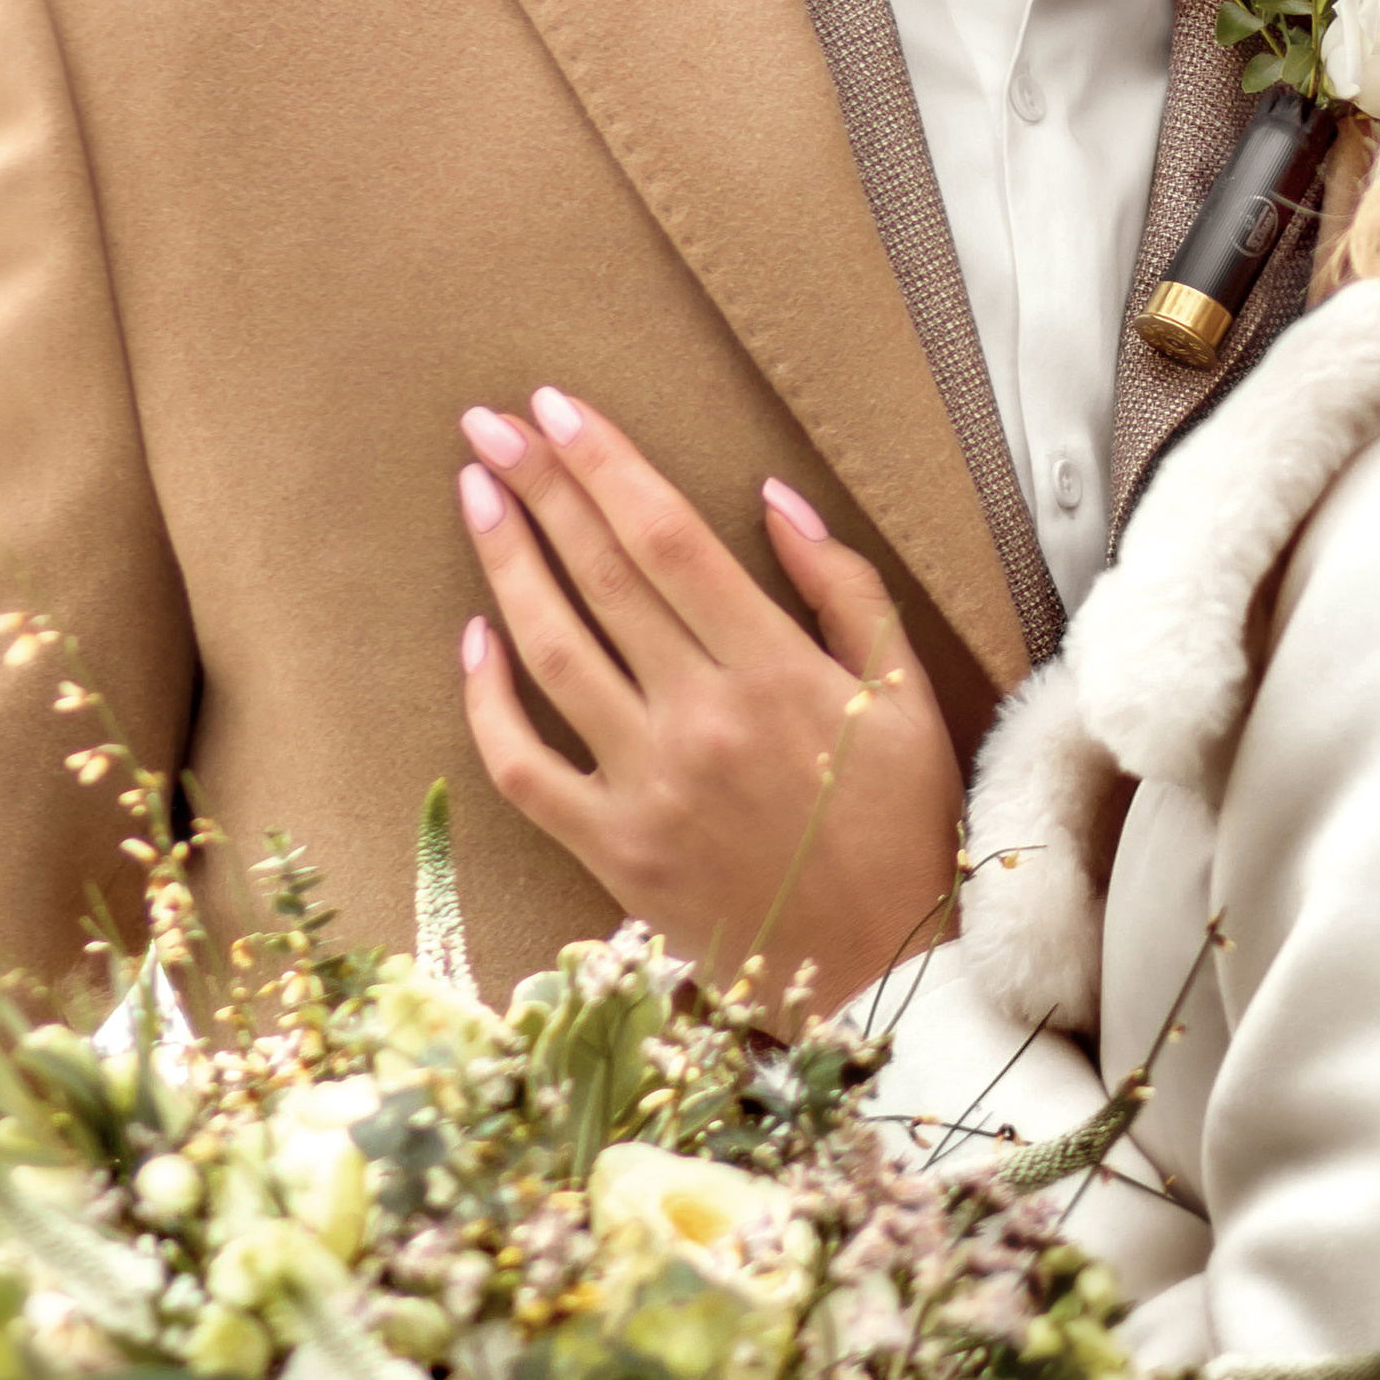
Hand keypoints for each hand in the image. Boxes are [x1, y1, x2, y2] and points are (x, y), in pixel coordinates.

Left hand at [454, 388, 963, 1018]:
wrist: (880, 972)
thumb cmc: (899, 823)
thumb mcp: (905, 694)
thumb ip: (845, 589)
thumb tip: (771, 498)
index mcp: (775, 671)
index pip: (668, 539)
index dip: (606, 465)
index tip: (557, 407)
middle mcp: (702, 720)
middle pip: (602, 576)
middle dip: (541, 487)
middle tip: (491, 423)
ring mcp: (648, 788)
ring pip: (552, 654)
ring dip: (507, 565)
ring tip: (476, 495)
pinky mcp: (612, 852)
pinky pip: (525, 769)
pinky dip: (489, 703)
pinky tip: (473, 639)